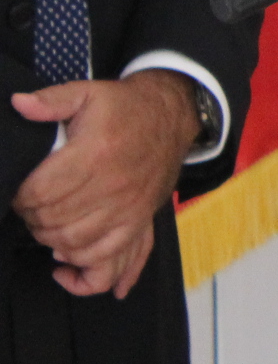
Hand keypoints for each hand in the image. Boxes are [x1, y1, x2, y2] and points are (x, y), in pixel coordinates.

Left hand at [11, 73, 198, 297]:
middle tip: (30, 206)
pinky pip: (110, 260)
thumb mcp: (88, 93)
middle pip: (53, 221)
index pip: (41, 191)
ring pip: (75, 244)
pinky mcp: (139, 222)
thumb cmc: (125, 108)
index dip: (21, 196)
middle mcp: (113, 186)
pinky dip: (84, 270)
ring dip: (50, 240)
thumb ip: (50, 100)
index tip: (20, 190)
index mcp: (96, 153)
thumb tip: (18, 104)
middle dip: (32, 218)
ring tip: (45, 226)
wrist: (173, 116)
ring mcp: (129, 208)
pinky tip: (66, 264)